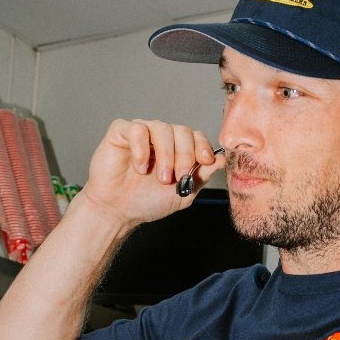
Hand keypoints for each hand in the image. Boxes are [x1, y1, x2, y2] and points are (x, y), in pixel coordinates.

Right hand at [81, 117, 224, 231]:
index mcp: (177, 149)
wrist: (117, 211)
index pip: (196, 137)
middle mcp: (161, 137)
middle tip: (178, 177)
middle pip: (182, 131)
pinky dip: (141, 148)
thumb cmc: (146, 202)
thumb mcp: (182, 194)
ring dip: (165, 155)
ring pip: (162, 128)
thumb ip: (201, 176)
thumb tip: (222, 160)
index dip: (202, 146)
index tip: (205, 161)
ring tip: (161, 178)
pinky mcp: (122, 132)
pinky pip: (137, 129)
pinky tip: (140, 167)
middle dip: (184, 155)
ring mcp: (142, 132)